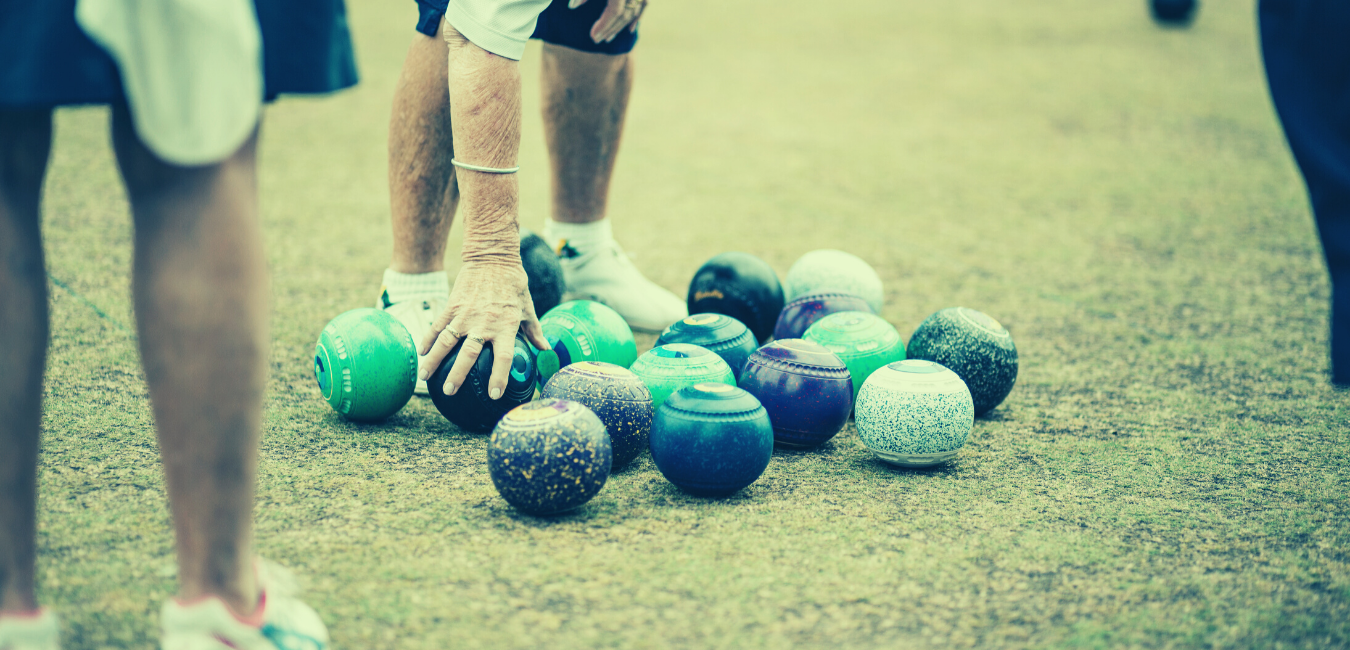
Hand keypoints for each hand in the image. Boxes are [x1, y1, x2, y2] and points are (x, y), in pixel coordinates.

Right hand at [417, 260, 548, 397]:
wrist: (493, 258)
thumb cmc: (514, 285)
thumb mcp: (528, 308)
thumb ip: (534, 331)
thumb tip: (546, 349)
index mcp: (505, 327)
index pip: (503, 358)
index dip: (499, 378)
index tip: (494, 394)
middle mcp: (483, 324)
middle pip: (468, 355)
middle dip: (458, 375)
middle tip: (450, 391)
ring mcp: (465, 315)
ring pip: (446, 342)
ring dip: (434, 361)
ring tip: (426, 378)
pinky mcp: (452, 306)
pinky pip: (437, 326)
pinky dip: (428, 339)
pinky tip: (422, 353)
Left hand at [569, 0, 646, 43]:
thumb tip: (572, 6)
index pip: (614, 12)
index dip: (604, 25)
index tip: (592, 36)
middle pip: (623, 15)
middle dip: (609, 29)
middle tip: (595, 40)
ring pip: (632, 12)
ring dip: (620, 26)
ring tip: (607, 37)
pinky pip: (644, 4)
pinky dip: (637, 17)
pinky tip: (630, 29)